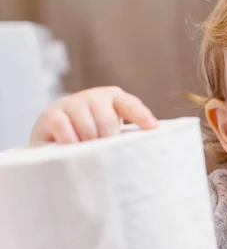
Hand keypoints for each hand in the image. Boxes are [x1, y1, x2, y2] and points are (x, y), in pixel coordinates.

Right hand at [30, 86, 157, 143]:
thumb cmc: (92, 135)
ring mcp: (71, 103)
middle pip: (108, 122)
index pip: (129, 104)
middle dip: (108, 141)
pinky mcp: (51, 114)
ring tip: (88, 151)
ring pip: (88, 130)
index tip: (153, 127)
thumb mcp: (111, 130)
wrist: (53, 134)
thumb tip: (146, 143)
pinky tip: (73, 148)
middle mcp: (93, 96)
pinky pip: (66, 131)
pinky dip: (72, 144)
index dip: (141, 115)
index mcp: (113, 97)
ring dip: (89, 146)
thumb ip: (126, 133)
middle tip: (106, 152)